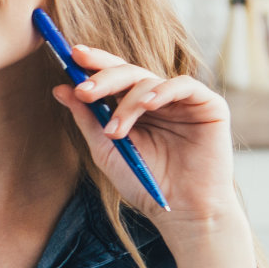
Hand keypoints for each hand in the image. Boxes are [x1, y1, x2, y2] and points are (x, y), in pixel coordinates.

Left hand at [50, 46, 237, 227]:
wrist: (183, 211)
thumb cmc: (145, 184)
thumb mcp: (107, 150)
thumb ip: (87, 119)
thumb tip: (60, 88)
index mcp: (133, 106)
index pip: (112, 75)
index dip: (94, 63)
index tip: (71, 56)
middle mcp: (157, 98)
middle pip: (128, 71)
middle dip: (103, 77)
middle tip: (84, 90)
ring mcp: (182, 100)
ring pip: (149, 80)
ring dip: (126, 104)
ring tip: (115, 132)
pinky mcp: (208, 105)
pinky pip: (183, 85)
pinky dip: (162, 91)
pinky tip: (148, 105)